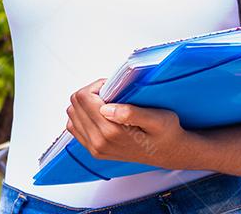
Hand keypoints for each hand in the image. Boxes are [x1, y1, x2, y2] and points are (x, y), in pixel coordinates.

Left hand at [65, 78, 199, 169]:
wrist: (168, 153)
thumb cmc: (165, 132)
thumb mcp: (157, 119)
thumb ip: (131, 113)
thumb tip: (106, 108)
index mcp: (111, 131)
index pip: (84, 98)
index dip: (97, 85)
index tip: (113, 87)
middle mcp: (98, 142)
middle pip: (75, 104)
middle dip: (90, 93)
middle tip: (111, 93)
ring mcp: (94, 148)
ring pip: (72, 115)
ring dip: (86, 104)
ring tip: (106, 103)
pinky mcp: (94, 151)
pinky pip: (75, 128)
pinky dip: (83, 116)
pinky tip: (99, 114)